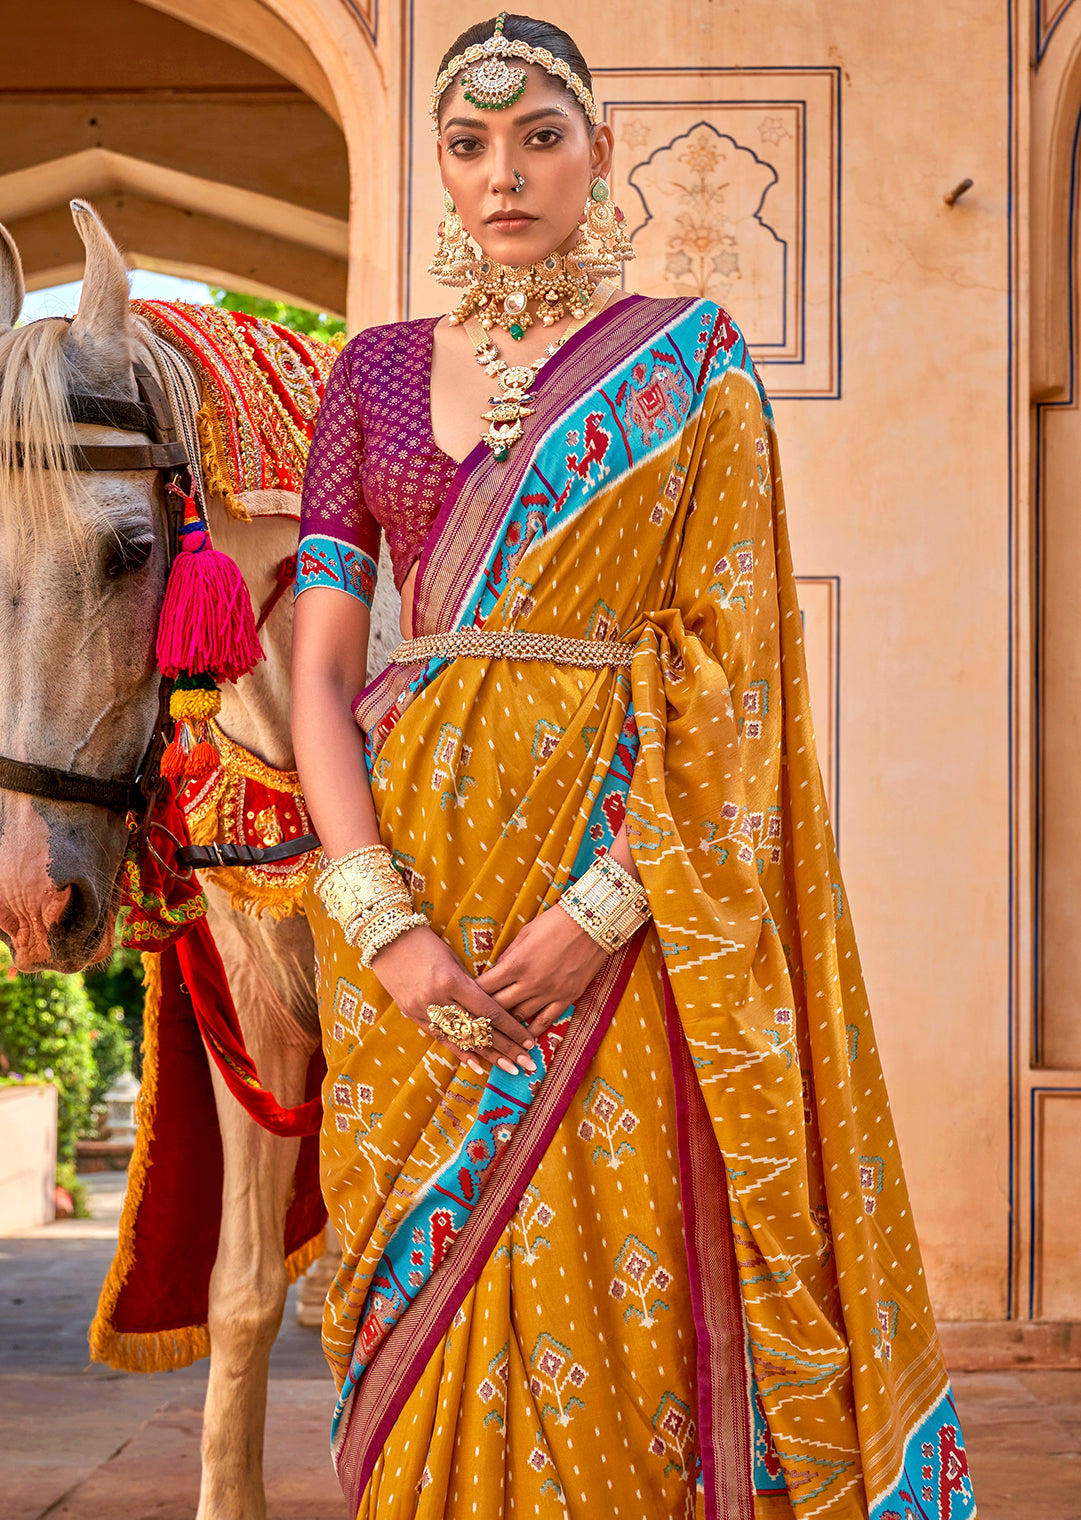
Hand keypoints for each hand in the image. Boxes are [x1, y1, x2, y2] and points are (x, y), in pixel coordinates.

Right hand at [370, 923, 536, 1076]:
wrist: (385, 939)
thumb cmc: (425, 942)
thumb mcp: (453, 959)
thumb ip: (471, 985)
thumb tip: (491, 1008)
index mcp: (452, 981)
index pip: (489, 1012)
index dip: (511, 1030)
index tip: (529, 1042)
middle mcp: (438, 1000)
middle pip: (478, 1031)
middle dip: (506, 1049)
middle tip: (527, 1065)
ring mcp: (422, 1010)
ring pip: (461, 1039)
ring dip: (488, 1056)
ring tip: (510, 1069)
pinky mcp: (412, 1014)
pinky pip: (440, 1038)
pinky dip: (460, 1052)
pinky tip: (477, 1065)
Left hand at [477, 906, 609, 1037]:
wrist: (591, 925)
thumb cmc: (554, 923)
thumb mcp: (524, 934)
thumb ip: (508, 956)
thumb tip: (496, 973)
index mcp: (515, 964)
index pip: (485, 988)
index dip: (472, 996)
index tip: (464, 1001)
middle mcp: (529, 983)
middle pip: (498, 1007)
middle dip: (484, 1015)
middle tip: (474, 1021)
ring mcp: (548, 993)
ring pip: (519, 1018)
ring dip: (505, 1026)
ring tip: (494, 1033)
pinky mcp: (566, 998)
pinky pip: (545, 1022)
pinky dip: (531, 1032)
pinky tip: (522, 1039)